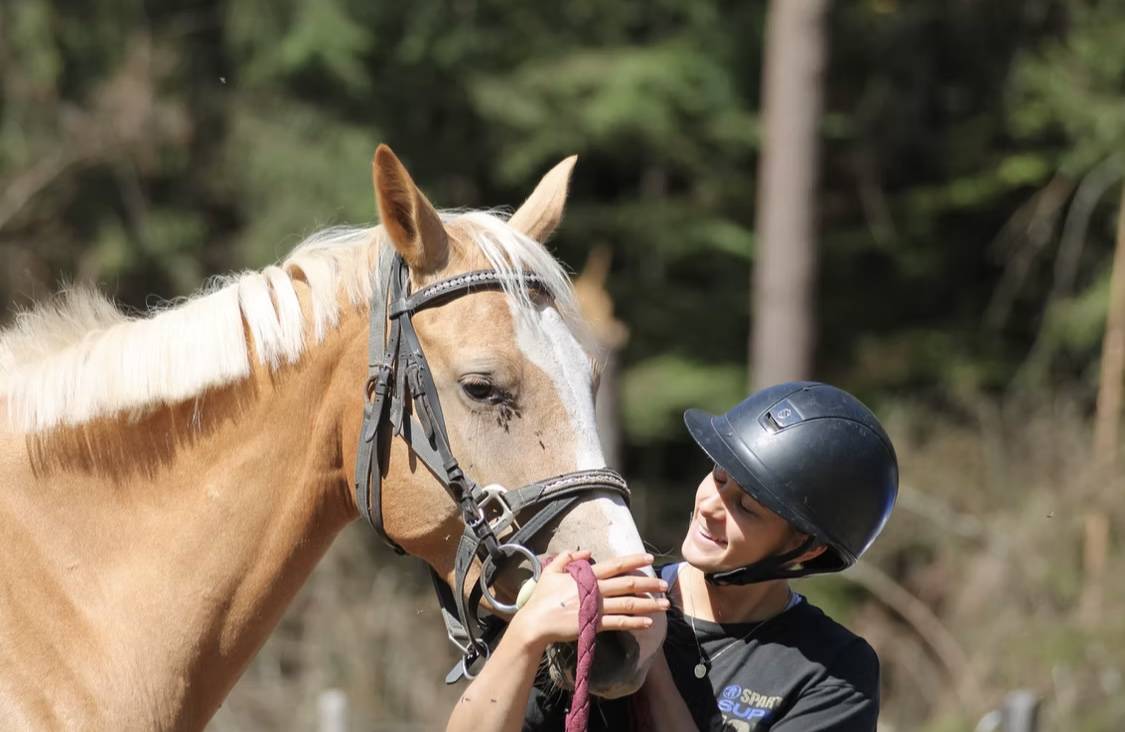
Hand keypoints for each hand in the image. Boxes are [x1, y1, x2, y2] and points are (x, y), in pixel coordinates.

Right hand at [508, 551, 668, 650]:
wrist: (535, 622)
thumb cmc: (542, 598)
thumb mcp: (551, 571)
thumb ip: (568, 557)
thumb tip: (587, 550)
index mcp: (587, 575)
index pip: (616, 565)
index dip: (634, 560)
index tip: (650, 558)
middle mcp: (595, 589)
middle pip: (628, 583)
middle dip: (649, 583)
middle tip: (665, 585)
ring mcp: (596, 607)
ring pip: (628, 603)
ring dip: (648, 603)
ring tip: (664, 604)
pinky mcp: (594, 624)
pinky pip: (619, 623)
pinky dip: (635, 623)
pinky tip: (648, 623)